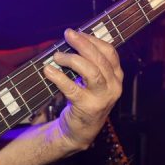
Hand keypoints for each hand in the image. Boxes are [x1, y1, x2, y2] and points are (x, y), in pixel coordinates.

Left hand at [43, 28, 123, 151]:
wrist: (79, 131)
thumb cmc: (84, 100)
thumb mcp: (92, 81)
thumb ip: (88, 63)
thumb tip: (71, 41)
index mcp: (116, 76)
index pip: (110, 52)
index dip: (93, 40)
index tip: (77, 33)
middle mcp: (114, 86)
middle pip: (100, 59)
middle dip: (82, 44)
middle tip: (67, 35)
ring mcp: (103, 98)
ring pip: (91, 72)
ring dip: (72, 60)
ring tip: (57, 56)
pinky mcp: (88, 107)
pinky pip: (73, 89)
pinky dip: (59, 77)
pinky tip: (48, 71)